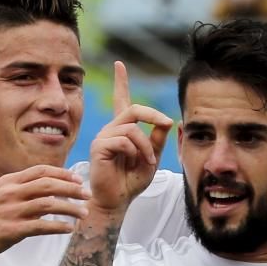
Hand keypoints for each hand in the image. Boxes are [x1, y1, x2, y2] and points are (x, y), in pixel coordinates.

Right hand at [0, 165, 90, 262]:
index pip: (41, 171)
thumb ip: (19, 189)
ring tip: (84, 213)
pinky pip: (42, 226)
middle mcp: (10, 193)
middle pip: (49, 185)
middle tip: (88, 194)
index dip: (63, 173)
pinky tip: (69, 229)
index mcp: (7, 182)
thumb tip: (47, 187)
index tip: (78, 178)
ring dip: (70, 208)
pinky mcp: (11, 230)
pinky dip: (59, 226)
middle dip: (72, 188)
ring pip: (49, 205)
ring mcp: (11, 211)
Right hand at [87, 61, 173, 212]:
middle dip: (154, 115)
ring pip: (131, 128)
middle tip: (166, 123)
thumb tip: (167, 120)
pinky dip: (135, 151)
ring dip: (146, 145)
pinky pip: (123, 139)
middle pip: (133, 109)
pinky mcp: (99, 147)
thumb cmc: (132, 181)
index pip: (122, 100)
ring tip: (148, 161)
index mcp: (123, 130)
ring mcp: (103, 137)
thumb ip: (158, 140)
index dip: (121, 82)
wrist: (117, 201)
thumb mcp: (152, 157)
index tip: (119, 64)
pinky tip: (134, 163)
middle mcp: (111, 130)